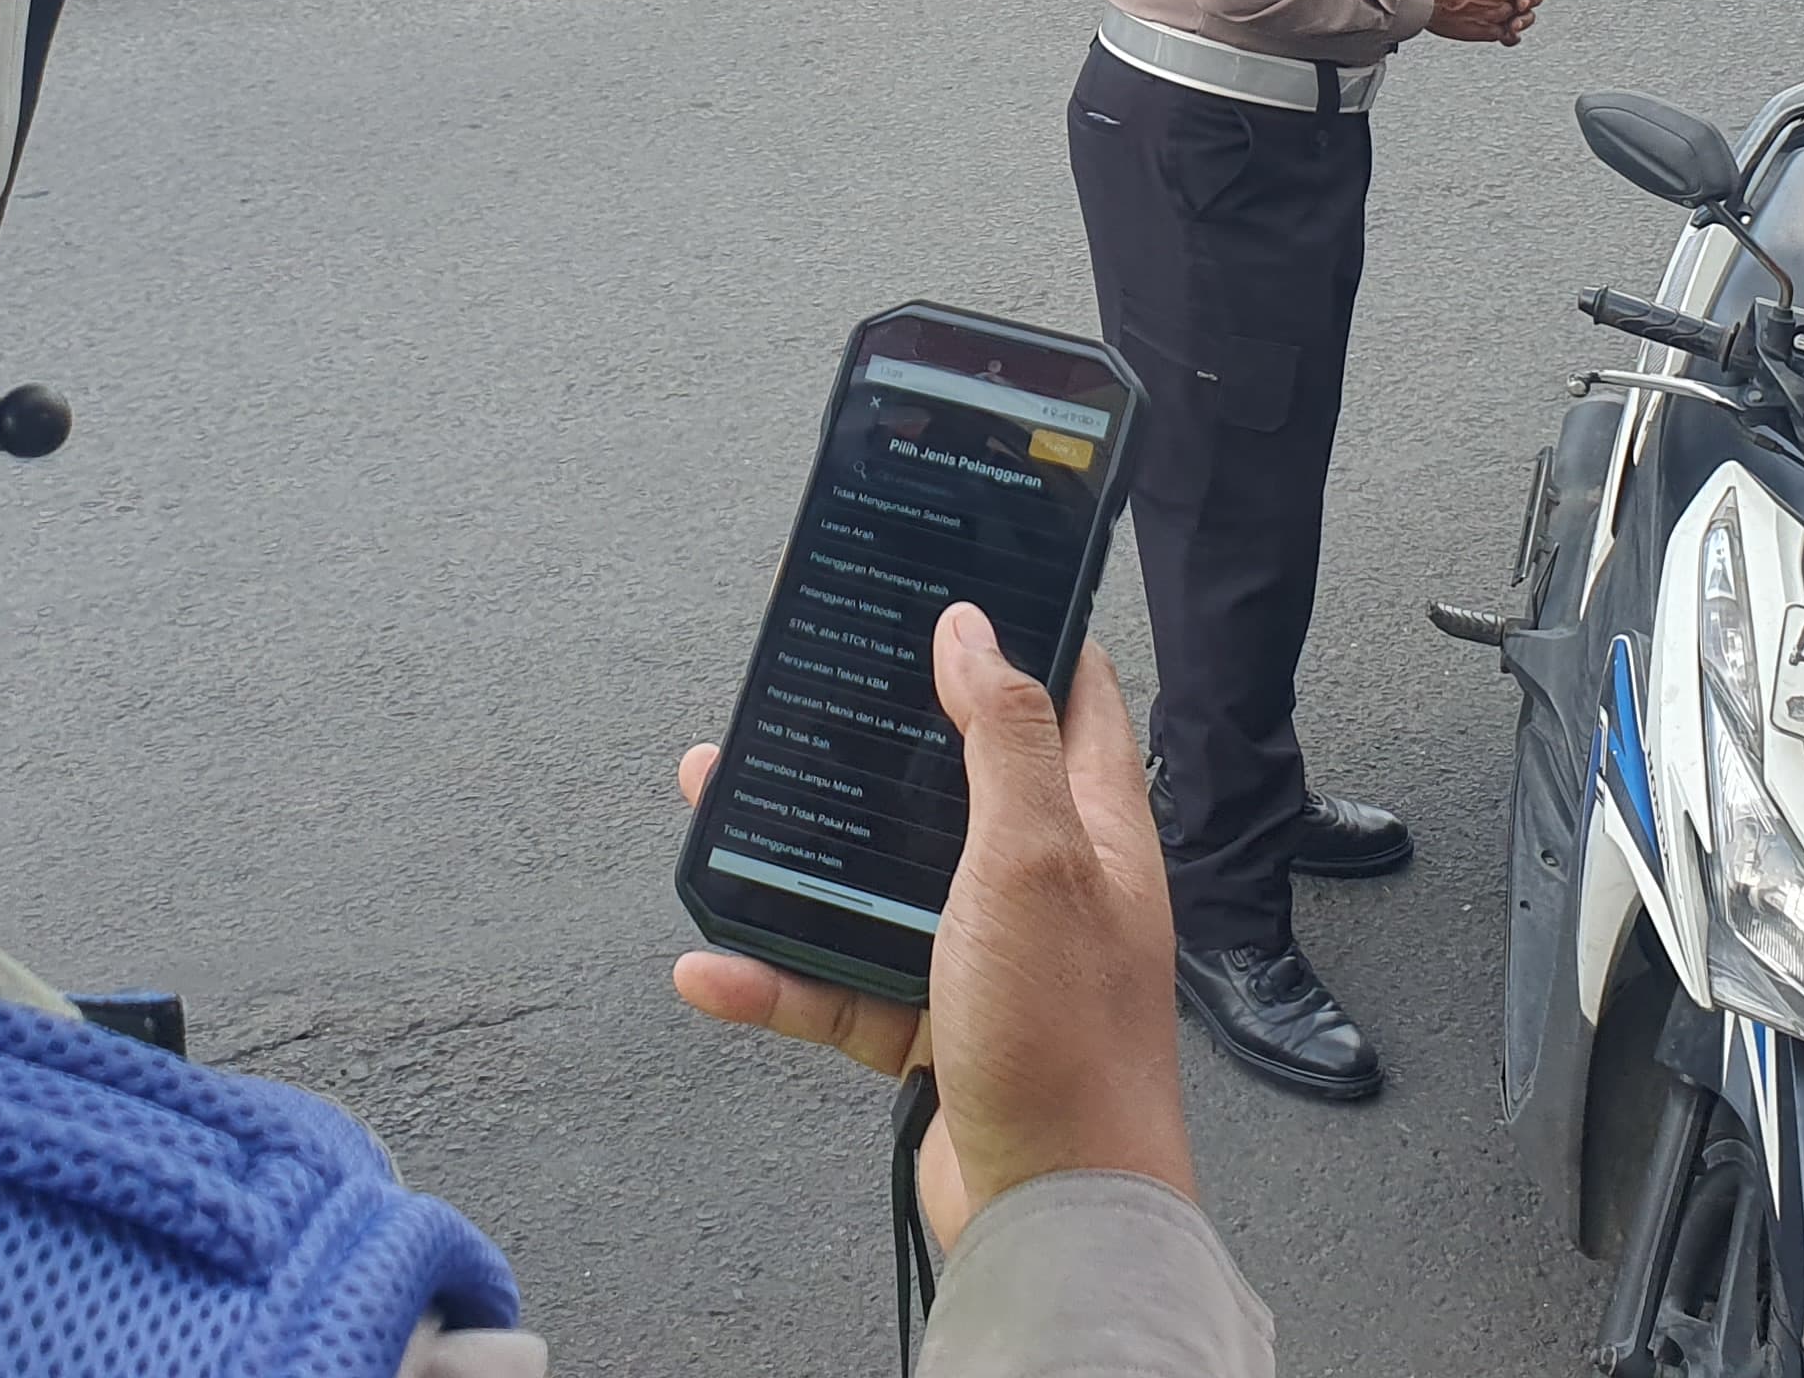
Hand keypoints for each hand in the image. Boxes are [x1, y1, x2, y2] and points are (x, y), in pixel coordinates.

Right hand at [674, 610, 1193, 1241]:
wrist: (1055, 1216)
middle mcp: (1042, 880)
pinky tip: (712, 966)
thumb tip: (973, 629)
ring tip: (713, 807)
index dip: (1013, 633)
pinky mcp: (932, 1026)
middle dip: (863, 741)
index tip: (943, 587)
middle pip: (944, 779)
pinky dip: (774, 976)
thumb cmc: (1069, 1040)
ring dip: (794, 853)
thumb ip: (1004, 738)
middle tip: (791, 697)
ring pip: (874, 879)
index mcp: (1091, 825)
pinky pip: (838, 985)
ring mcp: (984, 954)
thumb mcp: (1036, 860)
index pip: (1066, 693)